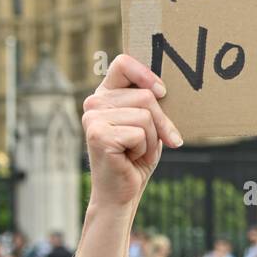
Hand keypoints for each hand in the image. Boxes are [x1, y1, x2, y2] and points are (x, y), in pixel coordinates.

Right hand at [82, 55, 182, 211]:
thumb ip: (150, 103)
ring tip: (136, 151)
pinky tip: (129, 158)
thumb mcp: (148, 124)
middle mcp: (94, 103)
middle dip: (161, 122)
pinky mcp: (98, 134)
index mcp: (104, 95)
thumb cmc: (136, 157)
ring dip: (151, 139)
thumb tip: (163, 87)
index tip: (161, 92)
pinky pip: (140, 132)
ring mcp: (93, 118)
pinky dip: (144, 149)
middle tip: (155, 142)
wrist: (122, 192)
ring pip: (146, 115)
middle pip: (146, 96)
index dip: (145, 73)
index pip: (123, 63)